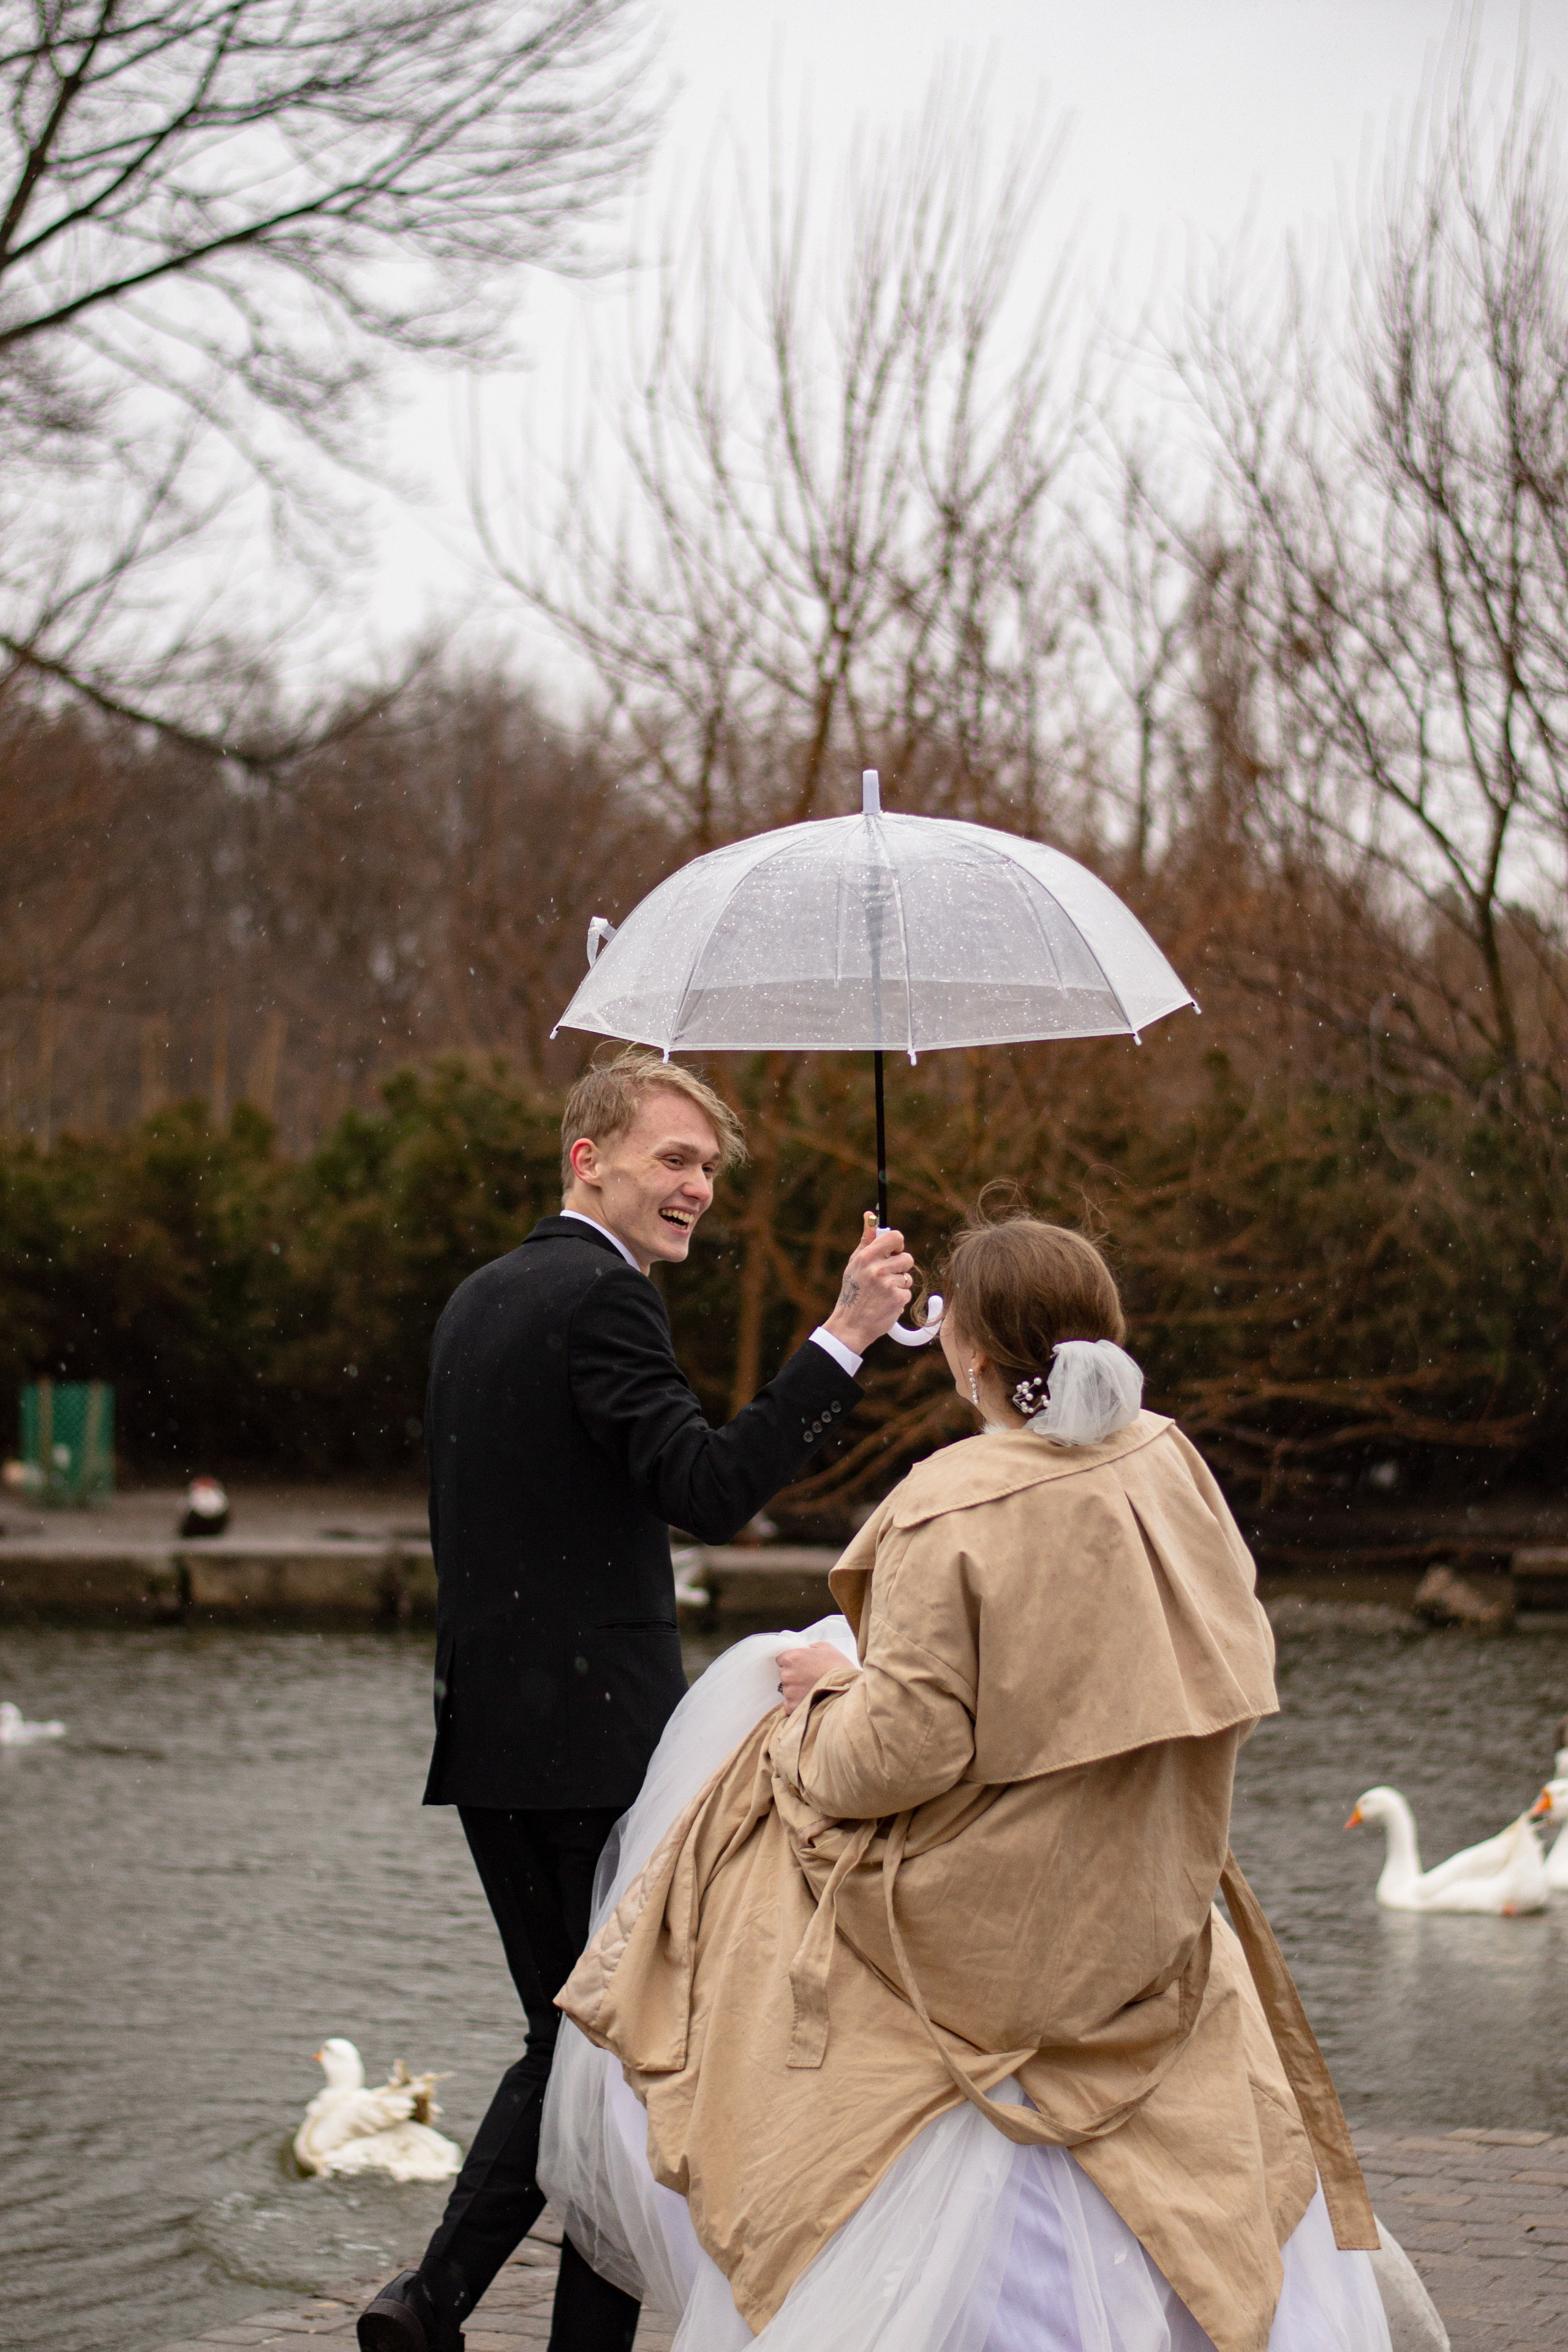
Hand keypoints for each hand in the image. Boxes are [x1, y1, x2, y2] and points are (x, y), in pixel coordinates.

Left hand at [777, 1641, 853, 1711]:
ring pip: (787, 1689)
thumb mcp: (825, 1647)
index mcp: (791, 1657)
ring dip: (796, 1689)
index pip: (781, 1659)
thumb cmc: (838, 1666)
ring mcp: (789, 1692)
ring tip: (812, 1689)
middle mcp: (787, 1674)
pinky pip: (789, 1704)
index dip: (791, 1662)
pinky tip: (810, 1699)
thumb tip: (803, 1650)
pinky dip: (797, 1703)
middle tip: (809, 1678)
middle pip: (783, 1674)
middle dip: (794, 1675)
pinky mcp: (792, 1707)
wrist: (849, 1688)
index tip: (801, 1665)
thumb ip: (809, 1647)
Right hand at [821, 1210, 915, 1354]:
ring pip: (907, 1277)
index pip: (896, 1237)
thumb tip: (870, 1214)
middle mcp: (878, 1268)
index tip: (893, 1252)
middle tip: (885, 1277)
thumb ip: (866, 1239)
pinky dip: (899, 1299)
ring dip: (899, 1284)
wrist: (850, 1324)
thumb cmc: (852, 1291)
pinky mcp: (897, 1299)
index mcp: (867, 1256)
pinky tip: (885, 1303)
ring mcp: (888, 1284)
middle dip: (900, 1267)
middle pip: (907, 1258)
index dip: (898, 1244)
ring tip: (882, 1292)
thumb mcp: (854, 1263)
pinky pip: (907, 1292)